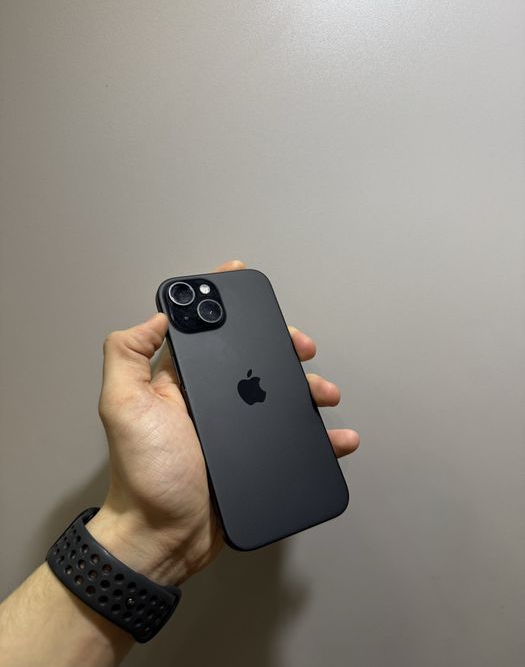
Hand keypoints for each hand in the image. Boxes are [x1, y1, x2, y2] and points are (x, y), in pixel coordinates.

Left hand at [87, 260, 359, 585]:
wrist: (165, 537)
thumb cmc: (143, 474)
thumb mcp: (123, 405)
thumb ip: (127, 355)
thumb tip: (157, 314)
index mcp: (184, 382)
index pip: (210, 335)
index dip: (229, 309)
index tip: (249, 291)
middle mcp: (212, 401)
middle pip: (255, 360)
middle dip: (282, 346)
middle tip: (301, 346)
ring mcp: (238, 430)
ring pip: (282, 396)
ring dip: (309, 387)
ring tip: (325, 392)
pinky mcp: (258, 458)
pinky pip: (296, 440)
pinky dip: (322, 436)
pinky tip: (339, 435)